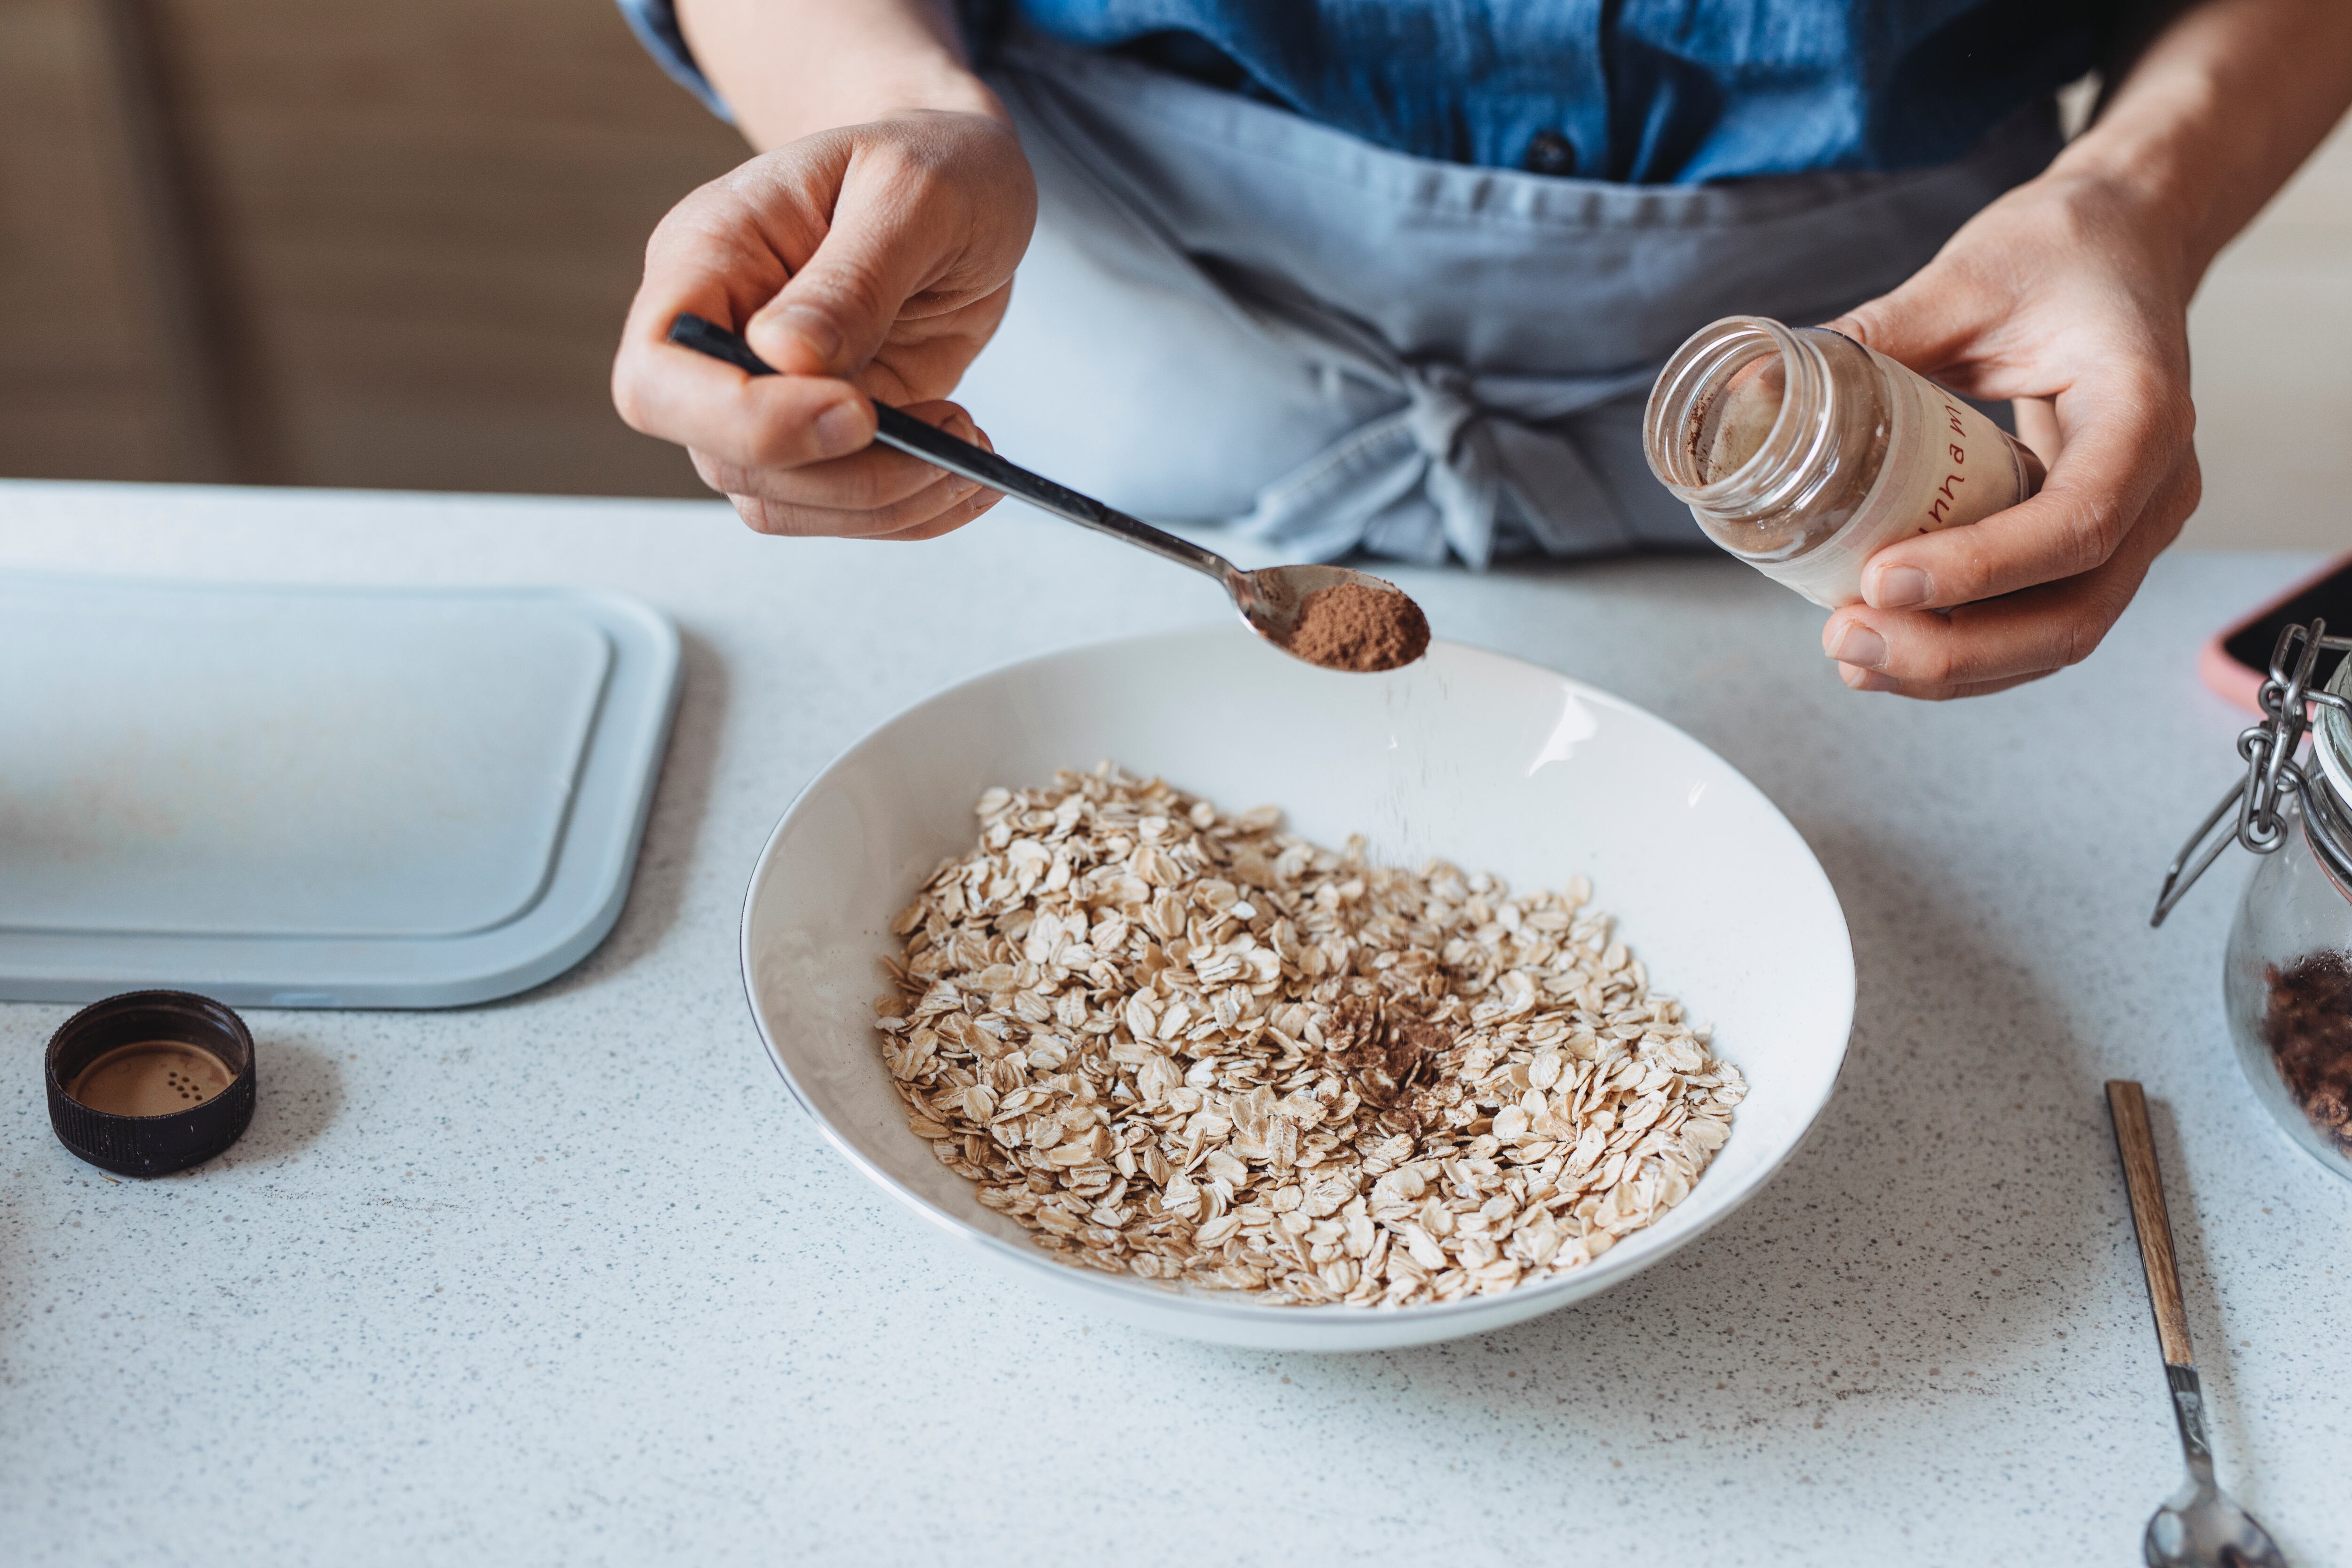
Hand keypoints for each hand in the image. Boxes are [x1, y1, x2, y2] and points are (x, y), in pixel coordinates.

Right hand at [612, 109, 1036, 538]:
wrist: (966, 185)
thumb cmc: (933, 166)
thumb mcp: (912, 193)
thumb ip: (852, 274)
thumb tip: (785, 358)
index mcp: (708, 255)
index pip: (657, 374)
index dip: (740, 419)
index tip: (857, 411)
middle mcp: (721, 336)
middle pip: (726, 458)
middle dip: (847, 473)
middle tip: (950, 434)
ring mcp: (768, 397)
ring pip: (781, 501)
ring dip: (885, 501)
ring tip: (968, 449)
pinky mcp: (823, 437)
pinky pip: (839, 511)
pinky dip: (908, 512)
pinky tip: (965, 475)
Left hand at [1816, 167, 2200, 698]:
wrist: (2121, 246)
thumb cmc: (2063, 253)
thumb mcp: (1969, 276)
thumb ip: (1878, 334)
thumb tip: (1768, 387)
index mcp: (2143, 412)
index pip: (2078, 521)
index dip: (1981, 568)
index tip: (1882, 578)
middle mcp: (2156, 487)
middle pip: (2073, 613)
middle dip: (1954, 648)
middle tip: (1848, 638)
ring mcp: (2131, 526)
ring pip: (2057, 636)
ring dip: (1952, 667)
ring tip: (1852, 656)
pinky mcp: (2091, 546)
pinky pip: (2037, 621)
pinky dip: (1964, 650)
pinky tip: (1887, 649)